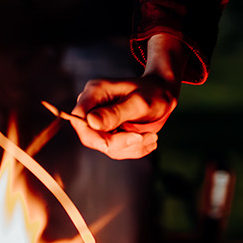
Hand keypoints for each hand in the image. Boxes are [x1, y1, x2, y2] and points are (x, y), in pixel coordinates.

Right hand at [69, 33, 186, 159]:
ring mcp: (99, 121)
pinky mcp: (108, 132)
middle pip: (92, 136)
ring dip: (131, 146)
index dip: (94, 135)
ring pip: (105, 146)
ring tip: (152, 137)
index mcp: (95, 92)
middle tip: (144, 138)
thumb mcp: (139, 103)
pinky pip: (115, 150)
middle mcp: (92, 106)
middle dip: (119, 143)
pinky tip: (149, 140)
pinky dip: (133, 149)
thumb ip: (115, 113)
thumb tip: (91, 121)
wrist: (163, 93)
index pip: (80, 118)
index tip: (117, 143)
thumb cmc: (153, 93)